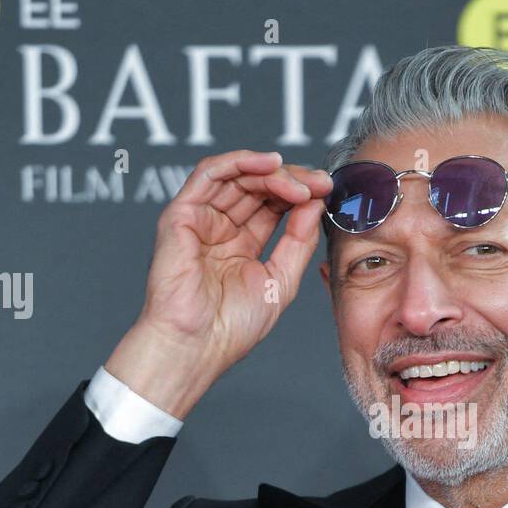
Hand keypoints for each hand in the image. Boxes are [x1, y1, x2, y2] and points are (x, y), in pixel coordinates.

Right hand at [104, 149, 332, 417]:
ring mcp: (200, 218)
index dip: (301, 193)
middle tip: (320, 184)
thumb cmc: (232, 326)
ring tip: (300, 183)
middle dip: (292, 180)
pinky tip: (270, 164)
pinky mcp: (181, 213)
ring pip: (237, 175)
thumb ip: (299, 240)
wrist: (199, 346)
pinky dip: (240, 161)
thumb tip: (316, 202)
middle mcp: (220, 227)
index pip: (273, 204)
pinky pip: (209, 173)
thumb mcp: (282, 280)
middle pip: (258, 186)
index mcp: (242, 243)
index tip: (327, 192)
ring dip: (272, 172)